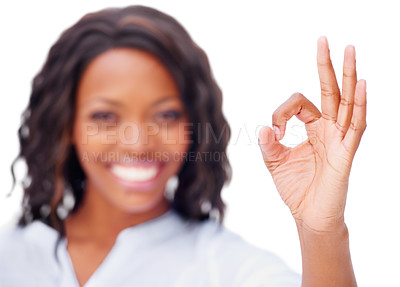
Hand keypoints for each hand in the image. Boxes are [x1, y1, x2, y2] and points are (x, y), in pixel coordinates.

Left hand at [258, 37, 366, 232]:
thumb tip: (265, 127)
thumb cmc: (296, 189)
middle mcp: (328, 129)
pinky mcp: (346, 153)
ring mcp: (339, 139)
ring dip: (348, 76)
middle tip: (323, 39)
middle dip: (327, 66)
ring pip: (346, 102)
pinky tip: (361, 84)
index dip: (283, 110)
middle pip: (330, 91)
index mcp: (312, 129)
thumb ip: (268, 145)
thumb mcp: (275, 163)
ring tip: (349, 50)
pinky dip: (359, 106)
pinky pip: (356, 126)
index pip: (300, 103)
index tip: (275, 129)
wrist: (309, 217)